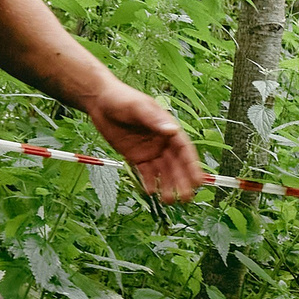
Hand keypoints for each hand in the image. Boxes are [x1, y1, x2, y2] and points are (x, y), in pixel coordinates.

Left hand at [85, 81, 205, 202]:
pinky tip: (150, 191)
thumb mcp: (138, 106)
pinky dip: (149, 182)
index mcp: (167, 128)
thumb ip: (154, 118)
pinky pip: (145, 172)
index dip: (192, 165)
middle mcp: (162, 141)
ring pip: (163, 171)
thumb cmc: (121, 98)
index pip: (184, 149)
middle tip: (186, 197)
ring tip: (167, 200)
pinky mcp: (136, 156)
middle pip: (176, 164)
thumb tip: (172, 131)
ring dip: (167, 185)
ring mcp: (150, 150)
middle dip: (182, 181)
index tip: (198, 180)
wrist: (100, 102)